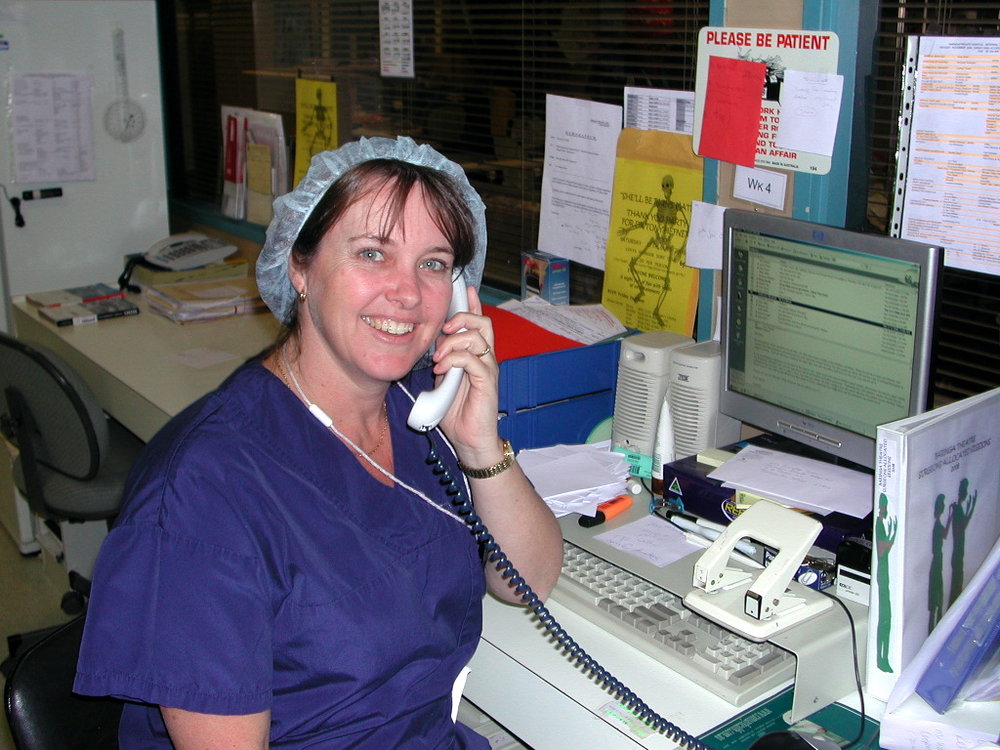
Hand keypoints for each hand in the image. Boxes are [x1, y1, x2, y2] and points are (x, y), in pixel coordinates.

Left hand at [431, 285, 501, 462]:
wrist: (470, 441)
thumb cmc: (457, 413)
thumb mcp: (444, 381)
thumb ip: (443, 362)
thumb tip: (432, 346)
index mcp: (476, 356)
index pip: (478, 323)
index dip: (472, 304)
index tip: (464, 288)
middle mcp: (486, 359)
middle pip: (483, 322)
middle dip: (462, 318)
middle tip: (444, 329)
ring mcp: (489, 369)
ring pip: (477, 337)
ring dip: (452, 342)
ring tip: (438, 358)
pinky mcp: (487, 381)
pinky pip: (473, 359)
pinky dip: (454, 360)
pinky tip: (442, 370)